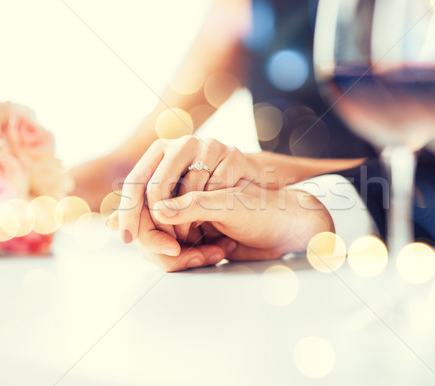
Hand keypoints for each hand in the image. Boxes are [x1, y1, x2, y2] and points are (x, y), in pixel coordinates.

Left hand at [117, 136, 257, 243]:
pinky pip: (214, 193)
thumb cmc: (208, 196)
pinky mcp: (232, 156)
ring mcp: (210, 146)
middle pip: (156, 187)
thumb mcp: (174, 200)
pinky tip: (213, 223)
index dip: (128, 211)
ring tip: (190, 237)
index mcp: (162, 149)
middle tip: (163, 245)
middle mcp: (183, 143)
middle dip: (157, 223)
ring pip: (186, 194)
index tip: (127, 238)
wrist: (256, 187)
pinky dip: (212, 213)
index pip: (135, 180)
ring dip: (187, 225)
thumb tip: (111, 225)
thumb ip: (145, 209)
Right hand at [148, 180, 332, 265]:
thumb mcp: (228, 205)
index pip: (148, 199)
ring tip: (216, 252)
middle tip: (195, 255)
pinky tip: (222, 251)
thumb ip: (194, 205)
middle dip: (165, 249)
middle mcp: (183, 194)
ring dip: (184, 257)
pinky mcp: (198, 235)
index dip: (145, 224)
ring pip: (161, 244)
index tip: (167, 247)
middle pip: (148, 225)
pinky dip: (194, 259)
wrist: (289, 231)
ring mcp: (189, 216)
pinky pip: (180, 255)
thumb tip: (158, 210)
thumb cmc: (266, 210)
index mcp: (188, 174)